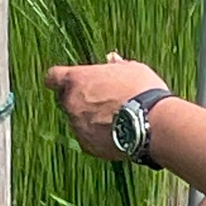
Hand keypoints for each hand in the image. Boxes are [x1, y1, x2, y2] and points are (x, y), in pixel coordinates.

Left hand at [45, 59, 168, 159]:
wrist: (153, 124)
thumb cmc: (143, 91)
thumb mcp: (132, 69)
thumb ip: (116, 65)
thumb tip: (111, 59)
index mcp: (77, 79)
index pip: (53, 76)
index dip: (60, 78)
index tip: (70, 80)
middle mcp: (71, 103)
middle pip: (65, 100)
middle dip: (78, 99)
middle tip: (100, 100)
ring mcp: (77, 126)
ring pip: (77, 120)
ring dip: (89, 119)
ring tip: (115, 119)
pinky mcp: (87, 146)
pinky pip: (88, 138)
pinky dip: (98, 136)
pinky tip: (117, 133)